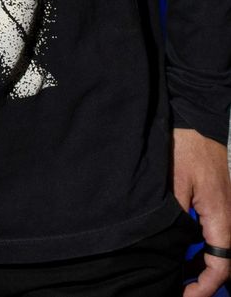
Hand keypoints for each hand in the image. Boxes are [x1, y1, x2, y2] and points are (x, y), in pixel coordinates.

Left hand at [173, 127, 230, 296]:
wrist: (196, 118)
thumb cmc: (186, 146)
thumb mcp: (174, 181)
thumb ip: (176, 215)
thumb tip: (171, 245)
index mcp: (222, 217)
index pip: (220, 265)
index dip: (204, 287)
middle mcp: (230, 217)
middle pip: (223, 263)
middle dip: (204, 282)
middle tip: (180, 291)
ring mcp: (226, 210)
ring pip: (221, 251)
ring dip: (203, 267)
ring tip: (180, 278)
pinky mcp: (218, 203)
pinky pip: (216, 236)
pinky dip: (203, 250)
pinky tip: (184, 254)